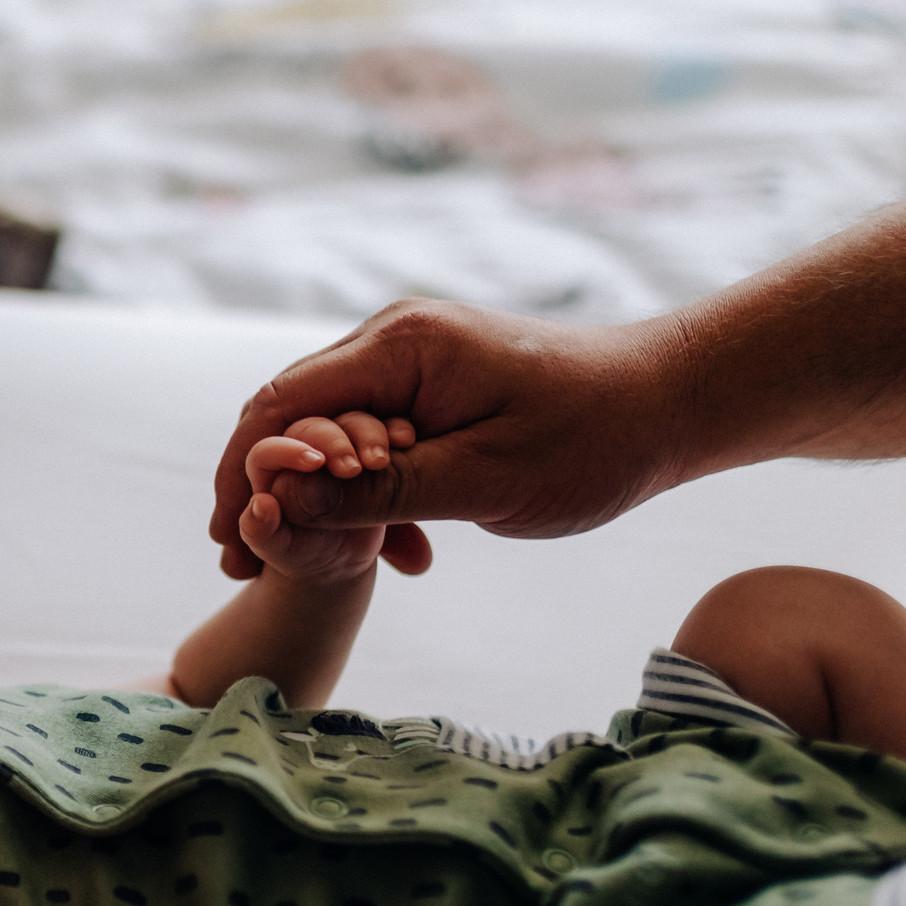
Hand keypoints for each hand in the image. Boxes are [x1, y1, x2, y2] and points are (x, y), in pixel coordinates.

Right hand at [209, 300, 688, 578]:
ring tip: (302, 565)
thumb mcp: (481, 481)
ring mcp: (415, 360)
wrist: (676, 403)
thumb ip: (376, 493)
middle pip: (292, 416)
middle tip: (240, 564)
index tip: (229, 543)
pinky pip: (375, 436)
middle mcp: (394, 339)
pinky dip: (369, 490)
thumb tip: (280, 507)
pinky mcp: (438, 386)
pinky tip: (399, 551)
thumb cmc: (594, 438)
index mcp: (399, 345)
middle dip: (264, 491)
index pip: (280, 406)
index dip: (242, 475)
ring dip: (318, 498)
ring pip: (331, 431)